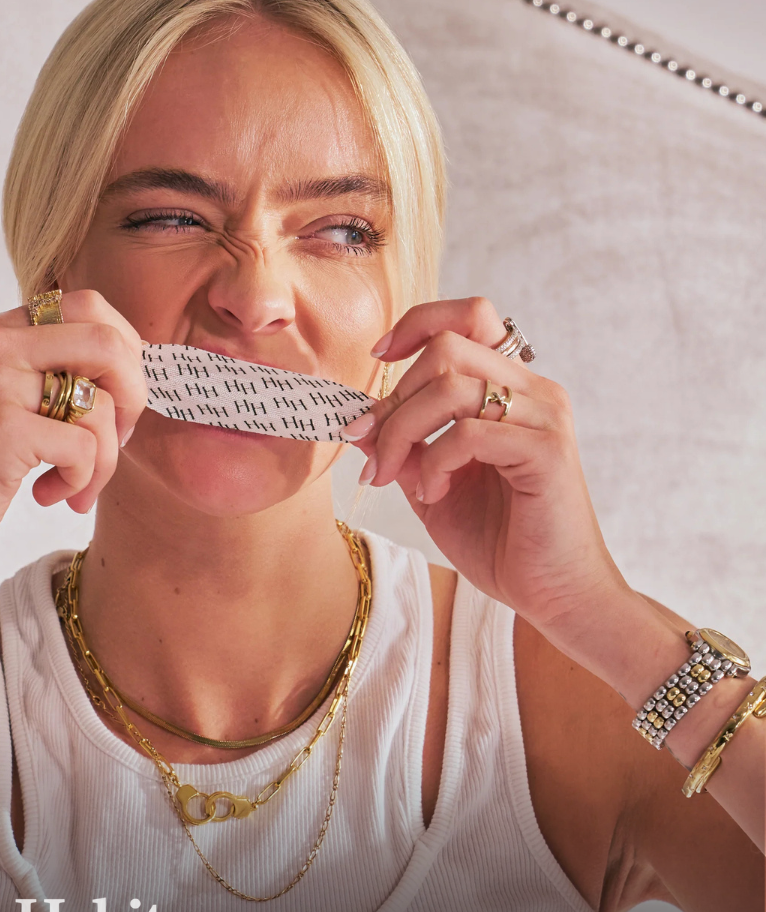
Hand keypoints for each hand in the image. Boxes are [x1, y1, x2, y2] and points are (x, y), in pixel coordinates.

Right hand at [0, 291, 146, 569]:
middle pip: (111, 341)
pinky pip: (87, 449)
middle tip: (117, 442)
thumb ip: (41, 373)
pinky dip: (83, 482)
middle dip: (134, 398)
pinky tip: (50, 496)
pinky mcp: (3, 429)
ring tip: (75, 488)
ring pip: (104, 405)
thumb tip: (128, 370)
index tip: (116, 406)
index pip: (89, 307)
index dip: (124, 355)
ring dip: (107, 461)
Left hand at [341, 298, 624, 640]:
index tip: (378, 359)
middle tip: (372, 448)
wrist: (554, 595)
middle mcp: (534, 391)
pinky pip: (469, 432)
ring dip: (403, 429)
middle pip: (446, 346)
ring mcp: (544, 418)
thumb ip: (404, 447)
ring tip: (393, 475)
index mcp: (512, 388)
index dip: (417, 323)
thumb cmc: (502, 540)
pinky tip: (432, 492)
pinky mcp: (546, 452)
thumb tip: (358, 420)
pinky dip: (434, 460)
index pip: (470, 316)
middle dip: (393, 397)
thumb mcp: (433, 485)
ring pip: (452, 383)